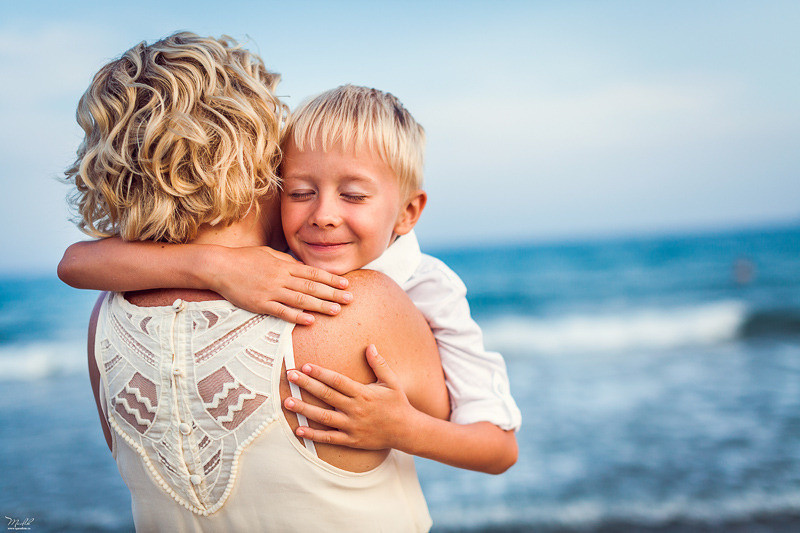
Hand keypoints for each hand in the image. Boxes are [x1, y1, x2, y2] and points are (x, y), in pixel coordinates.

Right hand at [209, 246, 351, 323]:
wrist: (219, 266)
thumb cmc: (245, 258)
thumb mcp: (269, 254)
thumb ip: (287, 262)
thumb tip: (303, 268)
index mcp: (284, 265)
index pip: (313, 273)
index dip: (331, 279)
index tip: (346, 285)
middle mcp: (281, 278)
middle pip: (311, 286)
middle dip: (332, 294)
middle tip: (350, 300)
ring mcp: (270, 291)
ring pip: (300, 299)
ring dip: (320, 306)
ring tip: (336, 311)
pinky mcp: (259, 304)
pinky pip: (281, 311)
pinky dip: (296, 316)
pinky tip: (310, 320)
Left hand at [284, 345, 416, 449]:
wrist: (406, 431)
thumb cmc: (398, 403)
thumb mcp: (392, 381)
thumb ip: (379, 364)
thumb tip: (369, 345)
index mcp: (364, 393)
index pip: (338, 381)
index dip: (321, 373)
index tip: (305, 366)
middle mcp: (356, 409)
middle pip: (327, 395)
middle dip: (307, 385)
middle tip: (290, 376)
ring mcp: (352, 426)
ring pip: (324, 417)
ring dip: (304, 410)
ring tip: (287, 402)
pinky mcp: (351, 440)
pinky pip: (329, 438)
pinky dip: (313, 435)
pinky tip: (299, 430)